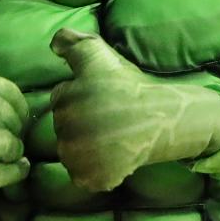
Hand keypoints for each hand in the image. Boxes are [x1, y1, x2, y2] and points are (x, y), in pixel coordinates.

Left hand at [50, 28, 219, 190]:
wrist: (165, 119)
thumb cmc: (134, 87)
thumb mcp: (103, 56)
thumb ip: (75, 45)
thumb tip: (54, 44)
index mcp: (68, 91)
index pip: (61, 97)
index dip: (81, 98)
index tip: (104, 98)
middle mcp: (67, 119)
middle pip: (63, 126)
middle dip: (81, 123)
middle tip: (109, 120)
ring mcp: (75, 150)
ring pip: (68, 152)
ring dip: (85, 148)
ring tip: (111, 140)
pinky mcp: (87, 174)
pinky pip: (80, 175)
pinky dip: (93, 172)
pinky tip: (112, 158)